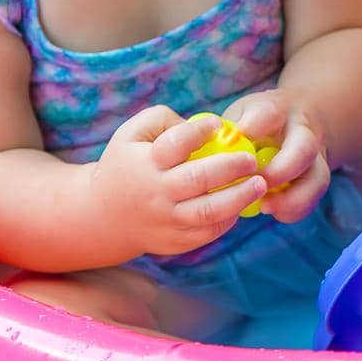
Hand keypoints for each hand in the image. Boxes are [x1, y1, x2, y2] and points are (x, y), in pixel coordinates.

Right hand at [88, 106, 266, 257]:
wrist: (102, 215)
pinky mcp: (173, 241)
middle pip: (198, 180)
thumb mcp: (132, 133)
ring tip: (259, 184)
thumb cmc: (126, 163)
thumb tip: (203, 126)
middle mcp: (155, 193)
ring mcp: (165, 220)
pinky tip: (240, 203)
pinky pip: (206, 233)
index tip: (219, 125)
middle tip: (251, 159)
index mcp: (145, 162)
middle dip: (231, 167)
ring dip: (239, 198)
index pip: (176, 143)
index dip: (200, 131)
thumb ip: (164, 119)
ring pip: (207, 212)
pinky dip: (228, 220)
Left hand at [222, 90, 330, 223]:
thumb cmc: (255, 120)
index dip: (255, 126)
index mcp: (277, 109)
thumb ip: (226, 130)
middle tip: (257, 183)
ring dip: (291, 198)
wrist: (294, 123)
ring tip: (264, 206)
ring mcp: (314, 157)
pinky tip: (271, 208)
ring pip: (317, 178)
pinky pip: (312, 199)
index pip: (270, 113)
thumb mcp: (239, 114)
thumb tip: (206, 144)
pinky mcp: (317, 179)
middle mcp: (302, 131)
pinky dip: (292, 209)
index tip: (237, 137)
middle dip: (281, 170)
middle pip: (304, 148)